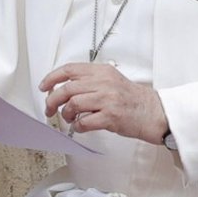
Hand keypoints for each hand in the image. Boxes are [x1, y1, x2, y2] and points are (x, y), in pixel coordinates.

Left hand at [40, 62, 167, 144]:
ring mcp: (107, 99)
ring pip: (73, 105)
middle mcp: (103, 83)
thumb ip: (90, 81)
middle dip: (53, 101)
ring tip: (70, 119)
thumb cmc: (132, 99)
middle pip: (66, 89)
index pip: (69, 69)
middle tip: (50, 109)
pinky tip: (81, 127)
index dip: (52, 78)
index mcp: (102, 71)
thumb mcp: (111, 80)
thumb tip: (65, 89)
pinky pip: (84, 122)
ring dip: (66, 115)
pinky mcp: (110, 116)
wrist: (153, 112)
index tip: (44, 87)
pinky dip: (78, 127)